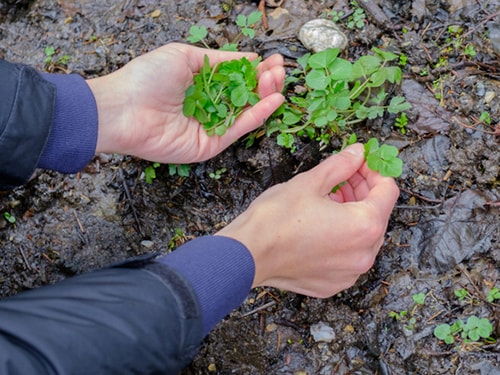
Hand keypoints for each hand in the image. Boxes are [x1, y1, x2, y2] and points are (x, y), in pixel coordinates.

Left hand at [87, 43, 284, 162]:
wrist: (123, 109)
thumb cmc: (147, 78)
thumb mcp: (185, 56)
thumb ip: (220, 59)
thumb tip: (248, 56)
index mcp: (201, 84)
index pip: (236, 78)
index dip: (255, 69)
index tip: (273, 60)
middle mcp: (208, 106)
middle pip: (244, 95)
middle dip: (264, 82)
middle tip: (280, 70)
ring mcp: (210, 126)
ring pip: (245, 112)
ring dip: (265, 96)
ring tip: (278, 81)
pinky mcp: (210, 144)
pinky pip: (238, 129)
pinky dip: (257, 116)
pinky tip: (273, 101)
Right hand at [217, 144, 399, 297]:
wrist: (247, 255)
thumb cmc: (275, 220)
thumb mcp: (310, 182)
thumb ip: (341, 165)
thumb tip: (357, 152)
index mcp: (364, 226)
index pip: (388, 191)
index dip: (375, 171)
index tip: (361, 163)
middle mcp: (364, 254)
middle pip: (378, 215)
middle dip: (363, 192)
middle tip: (343, 177)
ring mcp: (349, 273)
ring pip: (364, 237)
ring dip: (353, 215)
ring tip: (330, 199)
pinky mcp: (334, 283)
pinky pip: (348, 257)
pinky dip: (342, 239)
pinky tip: (322, 226)